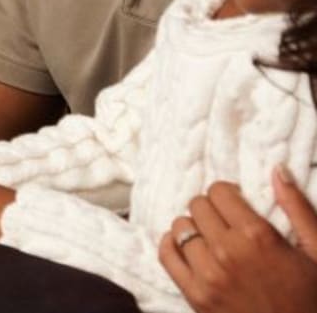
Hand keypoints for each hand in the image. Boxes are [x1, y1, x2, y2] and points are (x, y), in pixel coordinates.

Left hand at [159, 169, 316, 312]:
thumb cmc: (310, 297)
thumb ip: (297, 208)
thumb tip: (277, 170)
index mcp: (257, 237)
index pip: (218, 191)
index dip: (228, 195)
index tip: (237, 205)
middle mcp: (226, 252)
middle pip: (197, 206)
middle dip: (212, 210)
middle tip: (227, 223)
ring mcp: (207, 275)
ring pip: (181, 227)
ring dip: (195, 228)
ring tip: (212, 239)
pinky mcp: (194, 295)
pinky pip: (166, 255)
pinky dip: (172, 246)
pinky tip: (188, 248)